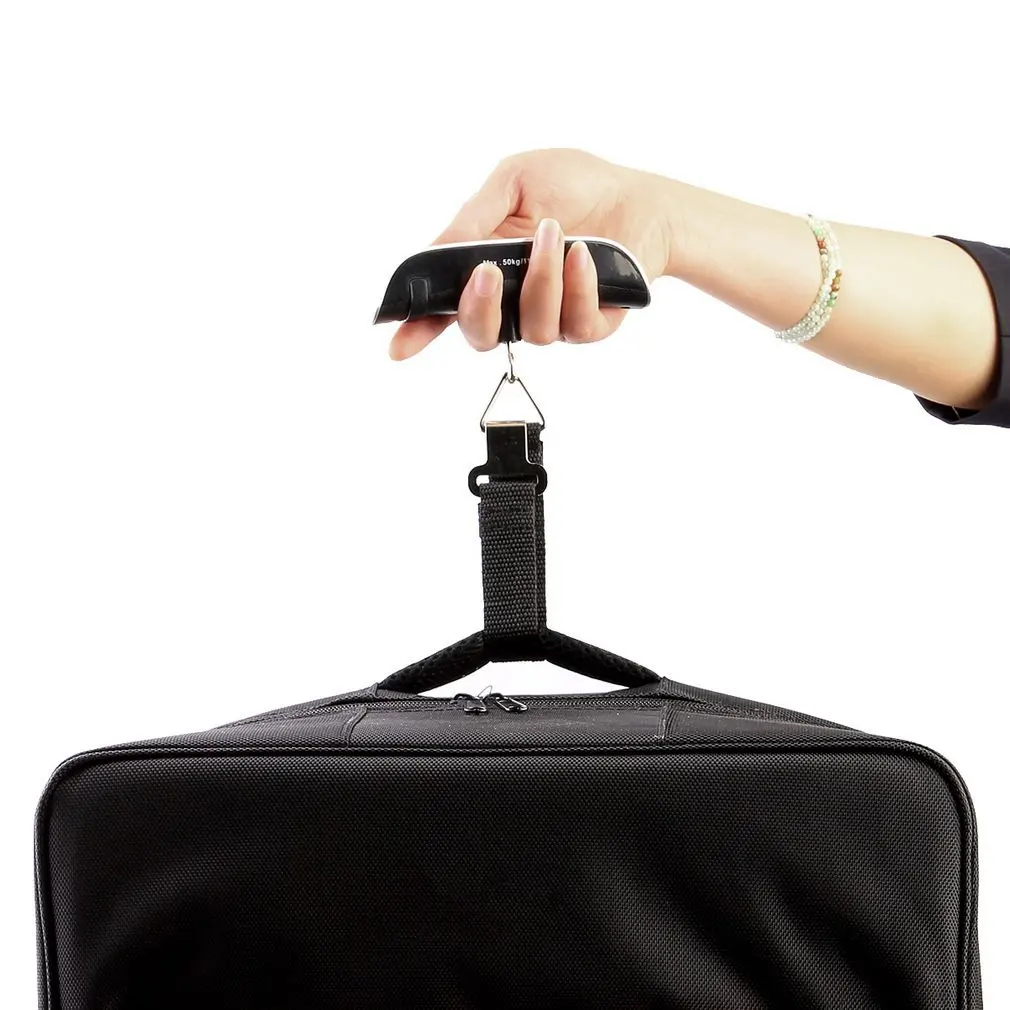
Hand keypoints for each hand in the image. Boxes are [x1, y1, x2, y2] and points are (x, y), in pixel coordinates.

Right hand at [388, 149, 675, 359]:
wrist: (638, 195)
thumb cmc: (575, 185)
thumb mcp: (513, 182)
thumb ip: (474, 217)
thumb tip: (441, 248)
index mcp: (486, 270)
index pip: (444, 308)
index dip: (418, 330)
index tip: (397, 344)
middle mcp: (514, 301)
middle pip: (479, 333)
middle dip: (477, 307)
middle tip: (488, 271)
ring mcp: (552, 316)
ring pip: (532, 328)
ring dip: (541, 280)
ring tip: (556, 235)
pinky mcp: (590, 324)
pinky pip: (575, 325)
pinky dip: (578, 287)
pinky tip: (582, 255)